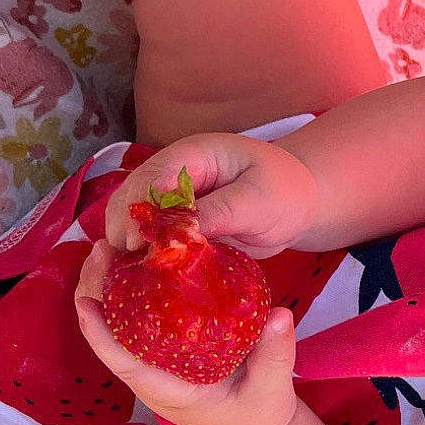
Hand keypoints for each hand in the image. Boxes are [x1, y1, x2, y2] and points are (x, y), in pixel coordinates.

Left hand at [73, 241, 299, 424]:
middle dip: (98, 293)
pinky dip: (129, 295)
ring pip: (117, 327)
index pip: (124, 363)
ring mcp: (154, 366)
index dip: (99, 333)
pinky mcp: (163, 355)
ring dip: (108, 288)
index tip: (85, 301)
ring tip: (109, 249)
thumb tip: (279, 314)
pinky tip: (134, 265)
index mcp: (170, 391)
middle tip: (102, 250)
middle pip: (110, 336)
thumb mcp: (271, 388)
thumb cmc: (258, 416)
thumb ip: (275, 354)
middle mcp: (152, 378)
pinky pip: (135, 325)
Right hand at [103, 131, 319, 259]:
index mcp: (196, 154)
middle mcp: (176, 172)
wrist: (299, 204)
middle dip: (126, 222)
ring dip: (127, 236)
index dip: (142, 205)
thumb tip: (184, 233)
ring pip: (135, 213)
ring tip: (125, 266)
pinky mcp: (178, 221)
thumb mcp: (259, 200)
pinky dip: (144, 249)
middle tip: (126, 255)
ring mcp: (174, 197)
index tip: (138, 237)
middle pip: (135, 193)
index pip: (156, 175)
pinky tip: (137, 270)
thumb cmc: (285, 193)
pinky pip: (152, 233)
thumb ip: (221, 212)